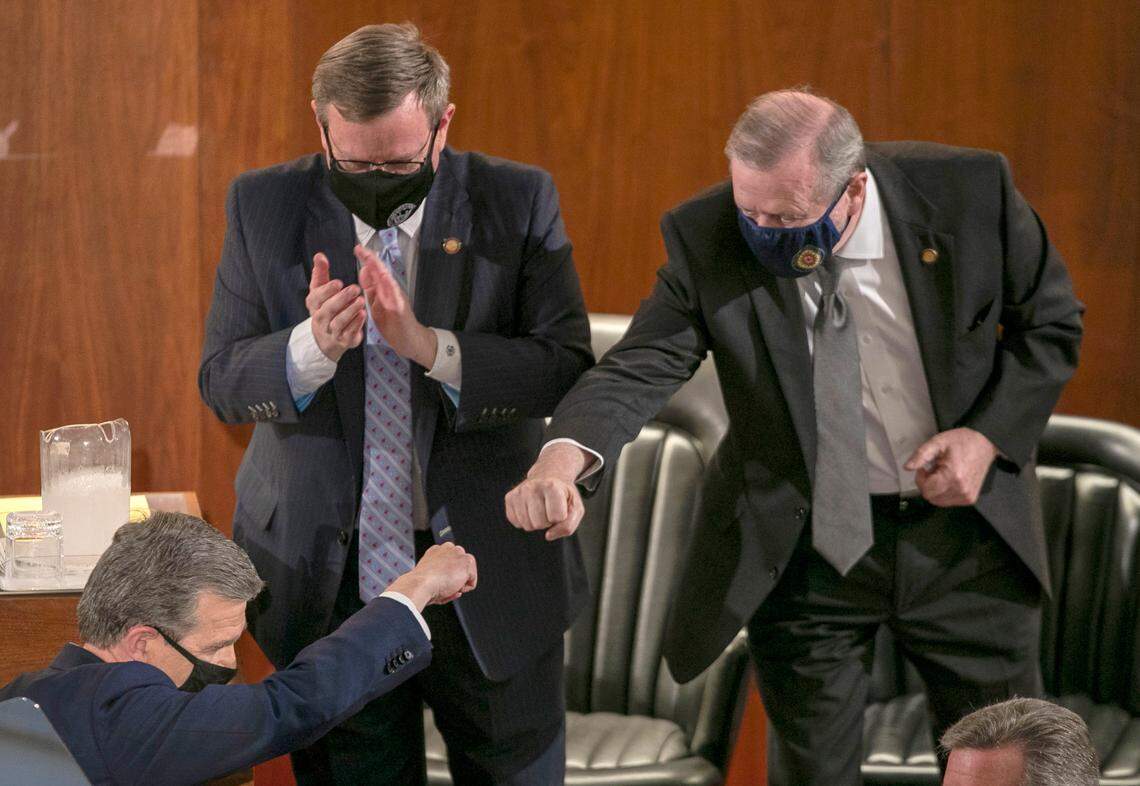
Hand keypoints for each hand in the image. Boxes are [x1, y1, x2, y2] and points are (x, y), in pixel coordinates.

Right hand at [306, 252, 365, 361]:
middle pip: (328, 309)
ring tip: (361, 301)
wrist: (327, 340)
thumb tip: (319, 255)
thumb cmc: (325, 310)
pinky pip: (349, 333)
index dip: (327, 290)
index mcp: (314, 305)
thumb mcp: (320, 292)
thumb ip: (321, 273)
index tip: (338, 282)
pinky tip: (363, 314)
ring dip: (350, 311)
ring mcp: (331, 332)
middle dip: (341, 298)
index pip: (316, 297)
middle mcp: (320, 319)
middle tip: (355, 288)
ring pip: (339, 322)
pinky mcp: (343, 341)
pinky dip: (356, 324)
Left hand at [355, 244, 436, 367]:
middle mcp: (392, 292)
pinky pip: (396, 298)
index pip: (374, 272)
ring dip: (379, 270)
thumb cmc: (394, 324)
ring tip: (371, 259)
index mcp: (384, 290)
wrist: (410, 340)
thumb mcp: (377, 305)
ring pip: (388, 282)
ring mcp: (397, 300)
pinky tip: (385, 281)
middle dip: (371, 260)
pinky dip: (390, 288)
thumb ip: (371, 289)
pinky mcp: (401, 311)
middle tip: (361, 249)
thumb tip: (364, 271)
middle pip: (381, 272)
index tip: (357, 249)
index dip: (366, 260)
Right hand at [388, 543, 477, 609]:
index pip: (450, 561)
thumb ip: (443, 582)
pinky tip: (454, 588)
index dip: (448, 576)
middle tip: (446, 587)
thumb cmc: (422, 586)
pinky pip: (472, 581)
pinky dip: (465, 588)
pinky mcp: (467, 561)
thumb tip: (457, 591)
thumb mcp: (430, 581)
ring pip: (467, 572)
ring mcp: (458, 553)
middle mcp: (447, 548)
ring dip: (461, 583)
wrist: (421, 584)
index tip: (442, 583)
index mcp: (436, 551)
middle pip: (460, 565)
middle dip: (457, 577)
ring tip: (448, 587)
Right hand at [505, 444, 590, 540]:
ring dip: (536, 522)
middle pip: (539, 524)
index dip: (561, 517)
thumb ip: (568, 526)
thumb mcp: (576, 508)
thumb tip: (548, 536)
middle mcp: (532, 487)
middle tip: (550, 508)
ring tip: (541, 508)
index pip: (556, 518)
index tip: (561, 506)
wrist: (548, 476)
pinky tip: (530, 508)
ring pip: (527, 525)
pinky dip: (525, 521)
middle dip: (547, 521)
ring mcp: (519, 492)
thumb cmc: (564, 496)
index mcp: (552, 486)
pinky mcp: (509, 498)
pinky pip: (516, 523)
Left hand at [904, 427, 999, 506]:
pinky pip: (949, 501)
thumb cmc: (963, 441)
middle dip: (928, 484)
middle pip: (931, 497)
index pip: (926, 490)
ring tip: (942, 474)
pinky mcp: (970, 499)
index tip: (924, 468)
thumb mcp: (938, 442)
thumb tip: (908, 467)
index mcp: (953, 476)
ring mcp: (967, 496)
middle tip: (934, 469)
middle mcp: (962, 489)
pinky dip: (945, 492)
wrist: (984, 443)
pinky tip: (949, 479)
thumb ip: (921, 455)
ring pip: (939, 501)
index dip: (921, 479)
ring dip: (936, 489)